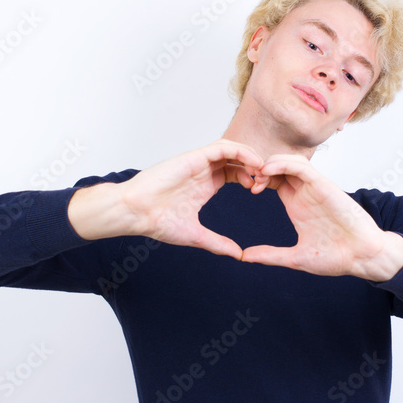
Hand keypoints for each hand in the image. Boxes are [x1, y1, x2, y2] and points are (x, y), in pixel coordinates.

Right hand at [117, 139, 263, 258]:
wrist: (136, 212)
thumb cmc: (158, 222)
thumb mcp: (196, 236)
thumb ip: (218, 243)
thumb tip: (238, 255)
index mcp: (207, 184)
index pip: (236, 172)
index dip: (252, 179)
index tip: (261, 192)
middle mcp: (204, 170)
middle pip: (238, 158)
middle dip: (255, 167)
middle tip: (267, 182)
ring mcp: (199, 162)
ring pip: (232, 149)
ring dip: (251, 157)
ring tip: (262, 172)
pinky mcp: (193, 157)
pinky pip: (222, 147)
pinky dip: (240, 151)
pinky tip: (252, 164)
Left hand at [241, 155, 402, 279]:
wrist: (362, 256)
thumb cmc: (336, 257)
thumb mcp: (295, 257)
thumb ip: (270, 255)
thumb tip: (244, 257)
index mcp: (296, 204)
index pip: (272, 180)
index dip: (255, 179)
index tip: (243, 188)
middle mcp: (304, 193)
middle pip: (277, 166)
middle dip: (258, 168)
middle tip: (244, 179)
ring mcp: (314, 188)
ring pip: (288, 161)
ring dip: (268, 163)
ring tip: (254, 175)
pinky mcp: (324, 185)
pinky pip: (301, 166)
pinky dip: (282, 163)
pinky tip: (267, 171)